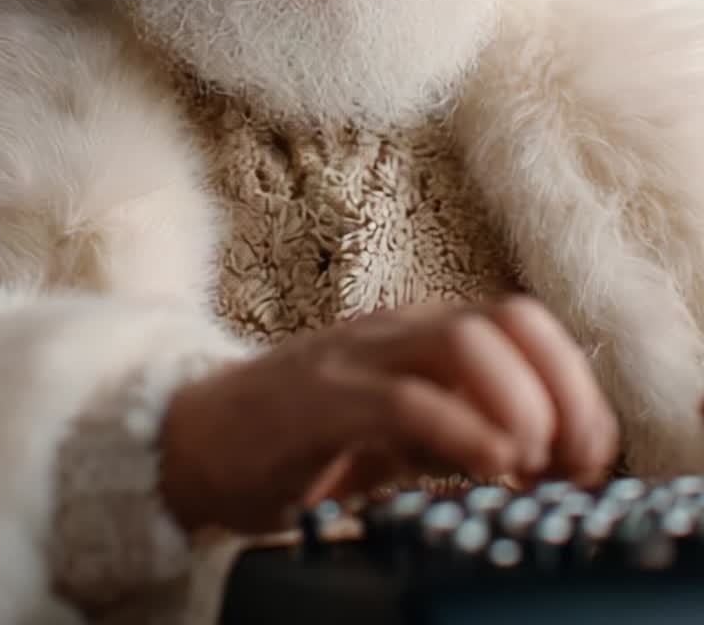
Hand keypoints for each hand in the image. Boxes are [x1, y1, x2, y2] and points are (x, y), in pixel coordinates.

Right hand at [158, 296, 618, 533]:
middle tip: (571, 458)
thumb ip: (463, 428)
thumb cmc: (302, 435)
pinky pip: (404, 400)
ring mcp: (355, 356)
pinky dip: (460, 431)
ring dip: (518, 402)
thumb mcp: (399, 430)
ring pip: (462, 342)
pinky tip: (489, 466)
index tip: (589, 446)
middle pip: (505, 320)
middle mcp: (395, 329)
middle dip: (560, 388)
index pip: (520, 321)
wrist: (195, 438)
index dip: (570, 376)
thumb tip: (542, 456)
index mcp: (419, 330)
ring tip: (530, 459)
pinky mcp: (320, 399)